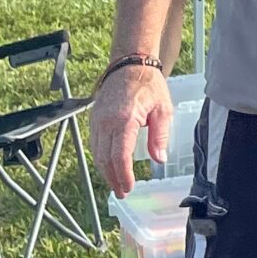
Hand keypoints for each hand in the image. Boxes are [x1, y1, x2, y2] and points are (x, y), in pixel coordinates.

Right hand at [91, 64, 170, 198]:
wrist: (130, 65)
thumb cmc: (148, 85)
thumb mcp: (163, 109)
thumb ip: (160, 136)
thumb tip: (160, 159)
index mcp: (124, 120)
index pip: (120, 156)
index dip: (123, 175)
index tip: (129, 187)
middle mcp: (106, 122)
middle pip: (105, 159)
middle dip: (113, 179)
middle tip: (122, 192)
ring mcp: (97, 121)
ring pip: (97, 154)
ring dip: (105, 171)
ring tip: (116, 184)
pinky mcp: (94, 119)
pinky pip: (94, 144)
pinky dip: (100, 158)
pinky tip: (109, 166)